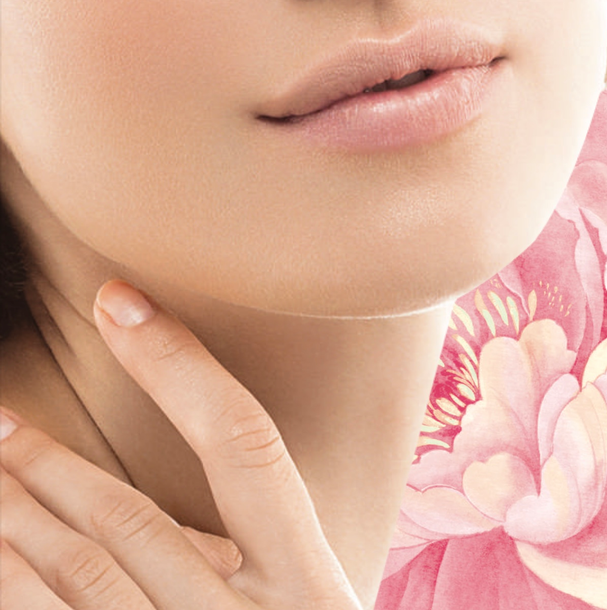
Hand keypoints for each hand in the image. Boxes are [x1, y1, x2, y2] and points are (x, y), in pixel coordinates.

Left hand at [0, 280, 362, 608]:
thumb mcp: (303, 600)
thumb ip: (240, 554)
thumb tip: (138, 492)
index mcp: (308, 583)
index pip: (244, 445)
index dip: (178, 364)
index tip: (118, 297)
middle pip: (129, 525)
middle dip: (48, 466)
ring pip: (81, 585)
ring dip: (13, 527)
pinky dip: (22, 595)